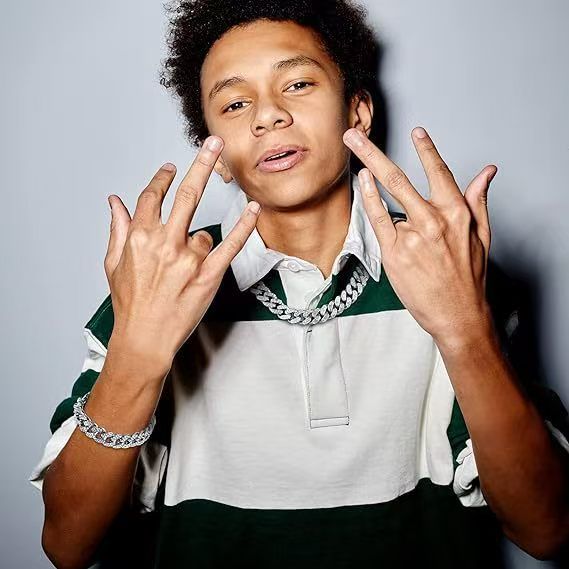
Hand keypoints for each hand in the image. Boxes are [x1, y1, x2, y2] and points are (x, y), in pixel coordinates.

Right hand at [105, 136, 260, 371]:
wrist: (144, 339)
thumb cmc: (130, 304)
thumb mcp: (114, 264)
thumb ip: (118, 228)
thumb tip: (115, 201)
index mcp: (139, 237)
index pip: (151, 196)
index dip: (161, 178)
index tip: (170, 168)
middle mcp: (164, 244)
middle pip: (186, 195)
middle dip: (201, 163)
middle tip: (214, 142)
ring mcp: (187, 260)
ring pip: (202, 233)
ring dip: (197, 243)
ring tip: (182, 271)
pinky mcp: (207, 277)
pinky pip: (229, 246)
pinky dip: (243, 227)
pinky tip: (252, 211)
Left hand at [343, 126, 497, 345]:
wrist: (458, 315)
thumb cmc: (469, 278)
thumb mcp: (482, 235)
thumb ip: (478, 200)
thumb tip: (486, 172)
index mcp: (456, 214)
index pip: (439, 172)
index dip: (426, 149)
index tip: (416, 131)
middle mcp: (433, 221)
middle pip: (398, 178)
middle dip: (372, 152)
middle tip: (354, 135)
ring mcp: (412, 237)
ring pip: (388, 197)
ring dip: (368, 170)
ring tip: (352, 148)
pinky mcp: (395, 253)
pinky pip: (378, 219)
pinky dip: (368, 197)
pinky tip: (362, 182)